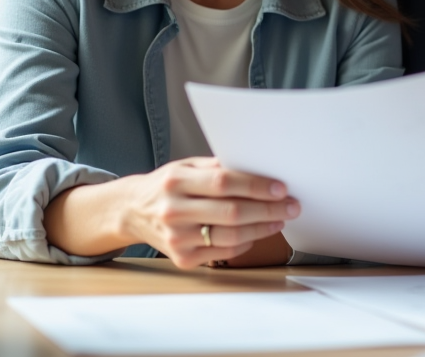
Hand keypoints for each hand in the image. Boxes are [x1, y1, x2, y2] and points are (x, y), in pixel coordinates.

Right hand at [120, 157, 299, 269]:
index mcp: (176, 181)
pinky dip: (245, 243)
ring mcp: (177, 238)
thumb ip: (218, 167)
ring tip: (279, 219)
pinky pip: (223, 252)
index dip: (256, 186)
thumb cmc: (166, 186)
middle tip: (291, 205)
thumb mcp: (186, 166)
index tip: (280, 188)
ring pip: (230, 236)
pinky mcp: (182, 258)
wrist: (132, 211)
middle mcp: (174, 210)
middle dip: (268, 209)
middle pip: (232, 212)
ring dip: (262, 228)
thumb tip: (259, 167)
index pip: (224, 182)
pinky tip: (255, 233)